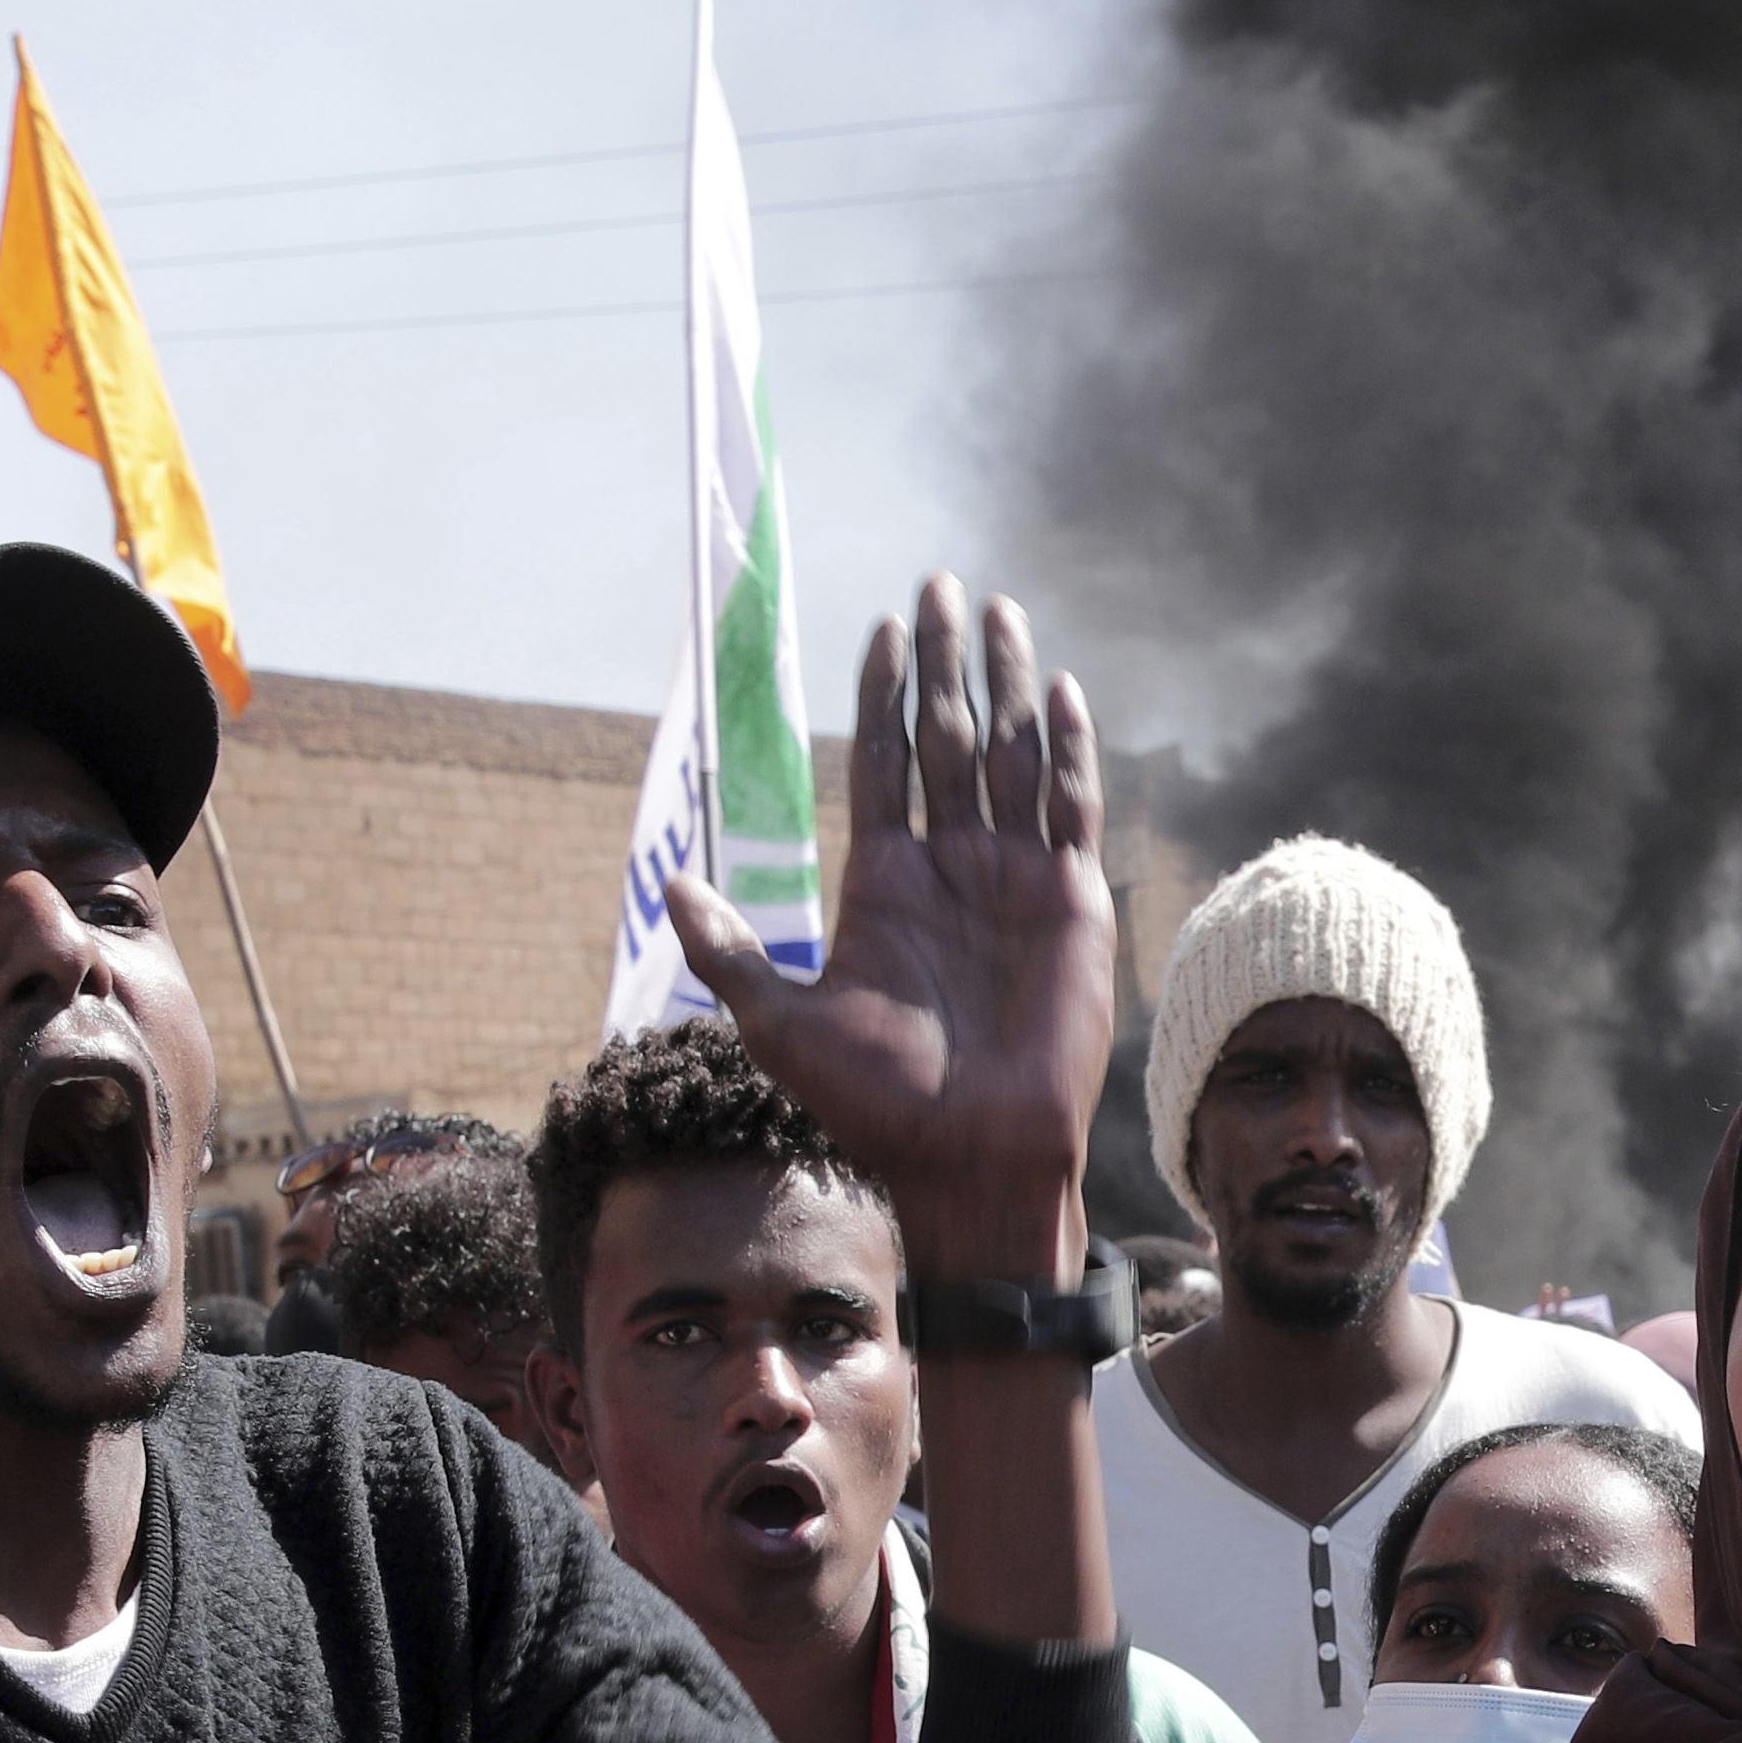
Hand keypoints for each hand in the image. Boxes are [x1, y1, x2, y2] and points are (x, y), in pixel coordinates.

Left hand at [668, 577, 1109, 1289]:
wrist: (968, 1157)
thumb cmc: (875, 1106)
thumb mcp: (780, 1022)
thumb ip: (733, 949)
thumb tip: (671, 884)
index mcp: (886, 885)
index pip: (888, 763)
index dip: (885, 695)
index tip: (883, 627)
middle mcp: (953, 869)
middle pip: (949, 739)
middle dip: (944, 662)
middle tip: (939, 585)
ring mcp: (1014, 880)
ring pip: (1011, 755)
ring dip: (1004, 683)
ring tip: (998, 609)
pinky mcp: (1070, 902)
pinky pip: (1071, 806)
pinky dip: (1067, 748)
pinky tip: (1055, 688)